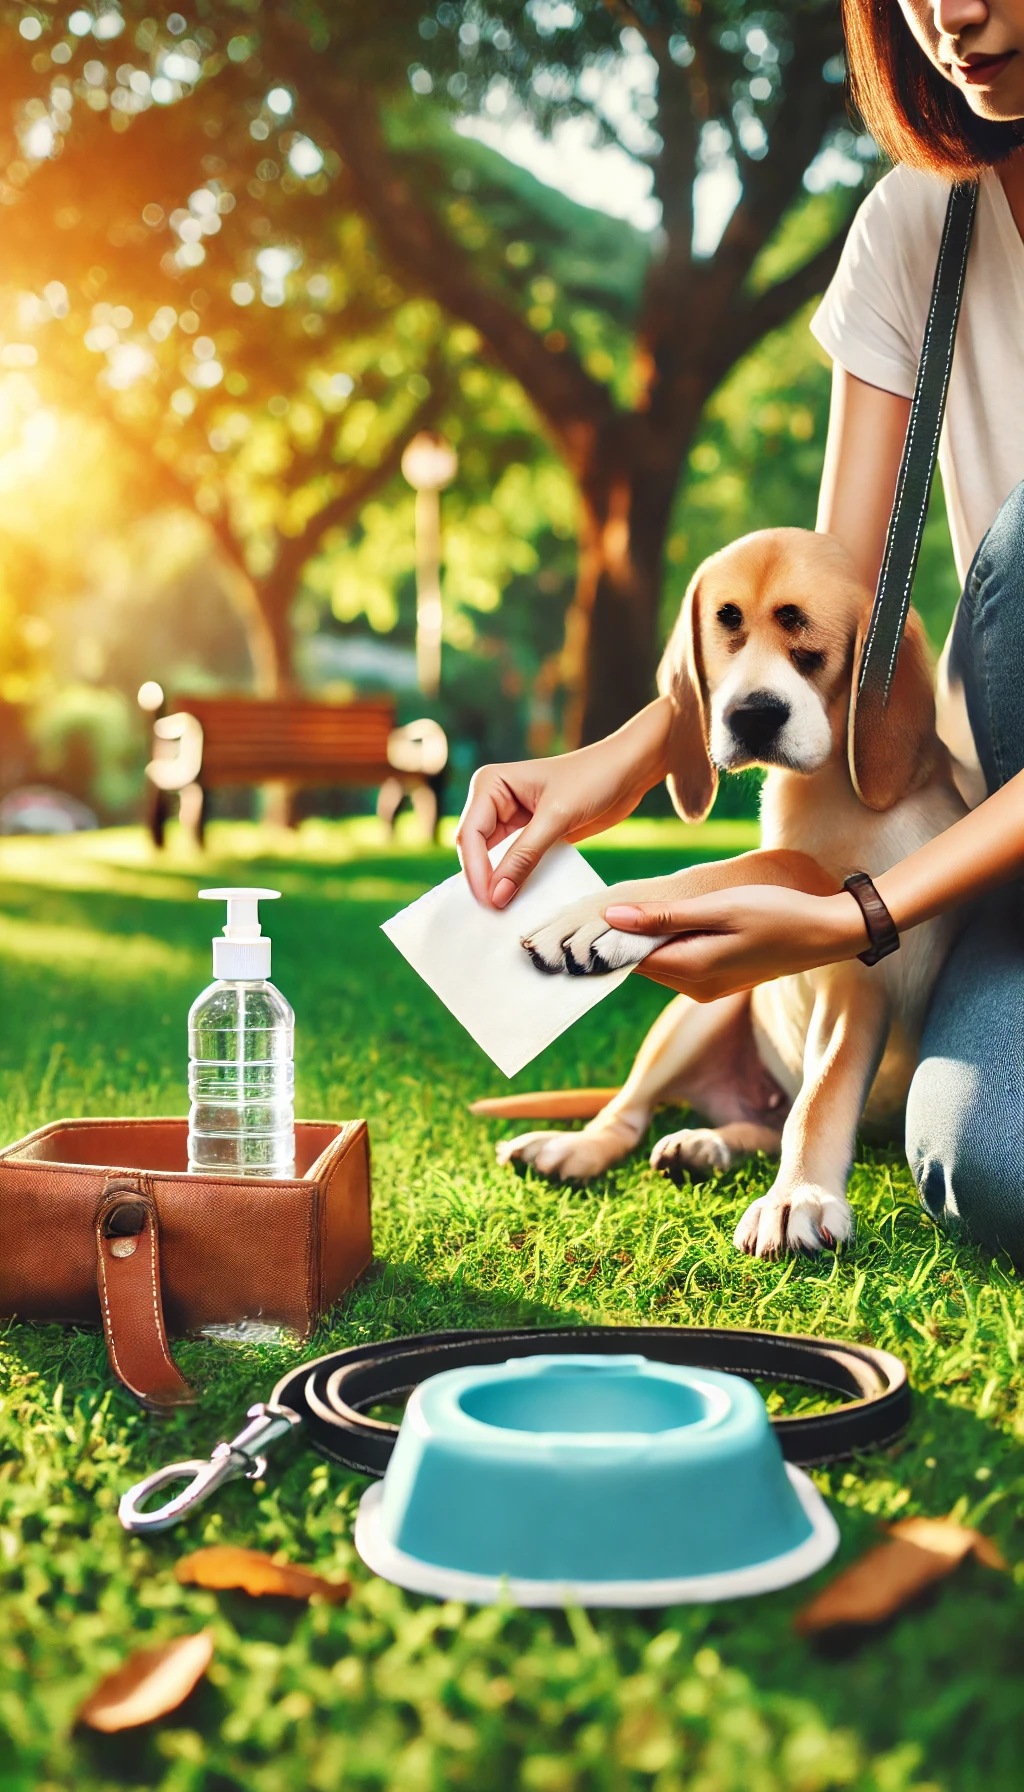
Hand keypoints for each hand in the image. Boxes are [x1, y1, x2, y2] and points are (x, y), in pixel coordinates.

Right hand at [455, 698, 671, 907]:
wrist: (629, 770)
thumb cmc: (593, 778)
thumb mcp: (557, 817)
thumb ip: (524, 856)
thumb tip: (496, 895)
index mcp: (490, 784)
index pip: (471, 834)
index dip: (476, 870)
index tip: (489, 901)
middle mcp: (494, 800)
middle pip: (476, 849)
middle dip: (484, 879)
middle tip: (493, 914)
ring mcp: (512, 819)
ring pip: (493, 860)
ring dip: (498, 883)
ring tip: (503, 913)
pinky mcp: (531, 835)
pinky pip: (515, 863)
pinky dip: (517, 880)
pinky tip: (521, 901)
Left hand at [603, 885, 868, 1000]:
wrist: (827, 934)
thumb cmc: (777, 913)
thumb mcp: (718, 907)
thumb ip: (663, 915)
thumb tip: (611, 917)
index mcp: (691, 970)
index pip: (629, 958)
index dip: (606, 936)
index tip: (587, 913)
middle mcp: (695, 988)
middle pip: (641, 963)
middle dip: (622, 937)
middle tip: (604, 903)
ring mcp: (707, 988)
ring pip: (660, 962)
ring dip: (646, 938)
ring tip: (634, 906)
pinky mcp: (719, 981)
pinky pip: (679, 963)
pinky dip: (668, 943)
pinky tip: (670, 919)